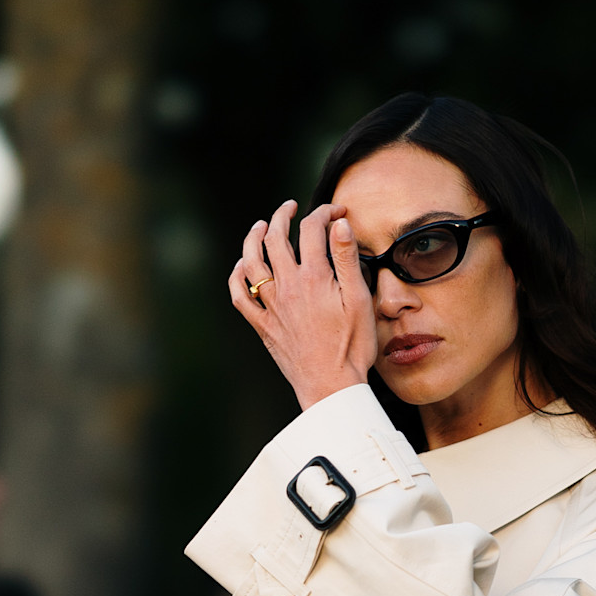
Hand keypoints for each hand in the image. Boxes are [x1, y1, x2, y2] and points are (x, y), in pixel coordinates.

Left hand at [229, 200, 376, 410]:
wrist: (331, 387)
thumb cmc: (351, 347)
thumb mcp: (358, 299)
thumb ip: (347, 258)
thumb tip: (339, 224)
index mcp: (313, 278)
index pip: (312, 228)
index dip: (324, 212)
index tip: (336, 212)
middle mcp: (287, 288)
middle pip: (275, 237)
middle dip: (282, 216)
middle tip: (291, 208)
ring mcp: (271, 307)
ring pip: (251, 262)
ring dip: (252, 238)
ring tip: (259, 226)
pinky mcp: (263, 327)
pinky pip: (240, 297)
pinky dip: (237, 278)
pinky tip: (240, 267)